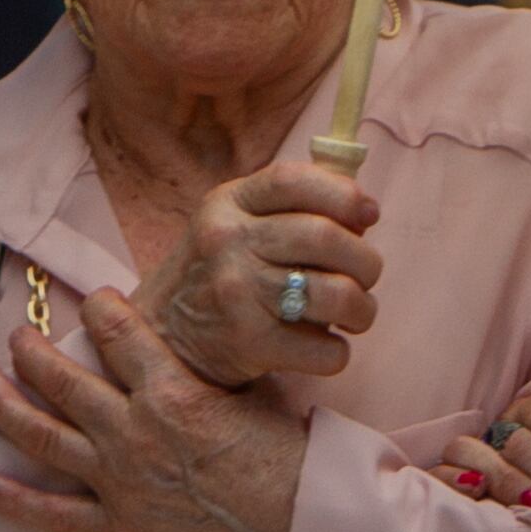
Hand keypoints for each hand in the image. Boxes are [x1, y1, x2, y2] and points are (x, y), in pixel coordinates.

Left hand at [0, 287, 312, 531]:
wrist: (297, 526)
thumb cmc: (289, 456)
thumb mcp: (253, 394)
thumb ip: (211, 373)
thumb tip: (192, 350)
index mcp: (170, 390)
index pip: (120, 333)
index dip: (101, 309)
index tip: (94, 299)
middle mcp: (133, 430)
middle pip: (63, 380)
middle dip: (32, 352)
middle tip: (17, 335)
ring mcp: (120, 478)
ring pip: (42, 436)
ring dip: (3, 404)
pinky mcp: (121, 521)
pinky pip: (55, 514)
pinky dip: (14, 501)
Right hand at [136, 161, 386, 388]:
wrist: (161, 337)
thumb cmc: (217, 273)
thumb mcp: (236, 223)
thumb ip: (291, 208)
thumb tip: (365, 213)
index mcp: (229, 203)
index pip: (294, 180)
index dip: (344, 194)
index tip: (369, 214)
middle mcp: (228, 241)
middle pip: (326, 237)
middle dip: (366, 261)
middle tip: (366, 277)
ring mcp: (237, 292)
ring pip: (335, 294)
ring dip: (362, 308)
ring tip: (356, 313)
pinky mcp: (248, 343)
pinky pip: (324, 349)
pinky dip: (337, 352)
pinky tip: (325, 347)